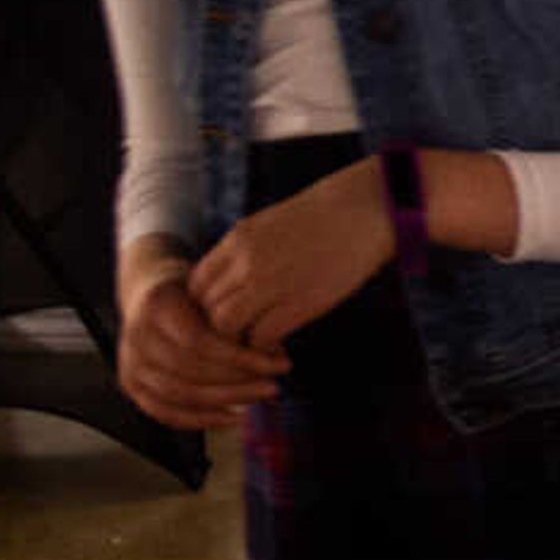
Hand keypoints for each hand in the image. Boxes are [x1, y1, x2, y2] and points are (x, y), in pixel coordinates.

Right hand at [115, 263, 288, 429]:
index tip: (278, 364)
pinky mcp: (131, 384)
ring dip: (225, 401)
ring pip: (178, 394)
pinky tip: (233, 417)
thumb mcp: (214, 291)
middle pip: (189, 371)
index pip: (198, 341)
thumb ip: (237, 317)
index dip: (240, 358)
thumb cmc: (194, 293)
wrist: (150, 294)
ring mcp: (129, 362)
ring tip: (259, 397)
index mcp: (157, 306)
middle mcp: (136, 336)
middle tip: (274, 386)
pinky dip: (200, 419)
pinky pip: (165, 412)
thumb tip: (276, 355)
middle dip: (237, 383)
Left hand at [190, 160, 390, 349]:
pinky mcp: (298, 303)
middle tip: (240, 335)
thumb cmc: (324, 218)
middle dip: (218, 327)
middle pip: (206, 308)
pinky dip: (265, 348)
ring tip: (258, 342)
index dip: (205, 306)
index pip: (195, 285)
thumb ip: (243, 253)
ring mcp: (270, 283)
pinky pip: (261, 337)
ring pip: (226, 326)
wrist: (364, 211)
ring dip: (239, 340)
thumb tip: (228, 286)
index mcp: (236, 240)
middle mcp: (245, 261)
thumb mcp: (269, 226)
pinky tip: (279, 346)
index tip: (226, 314)